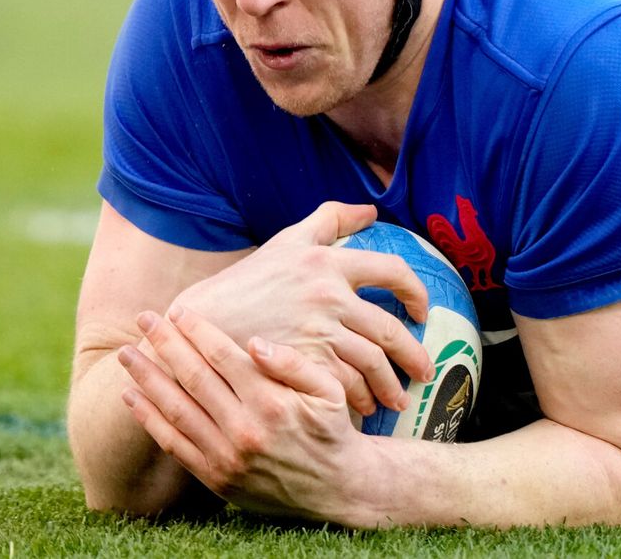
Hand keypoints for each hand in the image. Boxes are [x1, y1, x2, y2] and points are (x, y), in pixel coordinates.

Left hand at [119, 306, 374, 521]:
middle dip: (165, 344)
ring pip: (177, 409)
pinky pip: (174, 444)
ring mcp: (227, 456)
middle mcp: (245, 429)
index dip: (198, 330)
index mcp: (272, 403)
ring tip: (126, 354)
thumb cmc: (332, 428)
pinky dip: (150, 420)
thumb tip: (255, 342)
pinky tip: (132, 397)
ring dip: (147, 378)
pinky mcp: (216, 477)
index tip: (179, 309)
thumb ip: (294, 364)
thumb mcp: (330, 389)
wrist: (336, 487)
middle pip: (194, 377)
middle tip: (143, 318)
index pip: (223, 357)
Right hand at [169, 202, 433, 417]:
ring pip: (371, 364)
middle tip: (424, 372)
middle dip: (413, 356)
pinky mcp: (303, 364)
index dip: (416, 293)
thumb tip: (370, 212)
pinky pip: (346, 386)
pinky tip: (362, 408)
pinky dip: (359, 399)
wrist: (196, 324)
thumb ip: (329, 220)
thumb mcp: (286, 242)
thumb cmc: (244, 282)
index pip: (393, 272)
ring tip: (395, 401)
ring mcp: (315, 332)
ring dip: (388, 387)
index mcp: (327, 262)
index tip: (422, 312)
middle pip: (389, 330)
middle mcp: (327, 295)